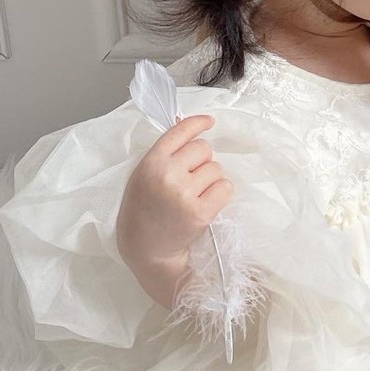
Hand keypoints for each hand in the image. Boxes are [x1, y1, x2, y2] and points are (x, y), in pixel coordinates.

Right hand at [116, 115, 232, 305]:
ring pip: (216, 168)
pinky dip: (220, 193)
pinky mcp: (200, 211)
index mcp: (151, 162)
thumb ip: (165, 153)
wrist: (146, 248)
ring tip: (194, 195)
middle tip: (190, 179)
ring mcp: (184, 193)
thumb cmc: (144, 209)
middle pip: (204, 148)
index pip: (180, 132)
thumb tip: (193, 125)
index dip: (197, 123)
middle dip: (202, 161)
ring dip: (211, 179)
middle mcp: (167, 174)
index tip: (209, 121)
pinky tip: (206, 203)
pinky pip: (225, 188)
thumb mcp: (144, 175)